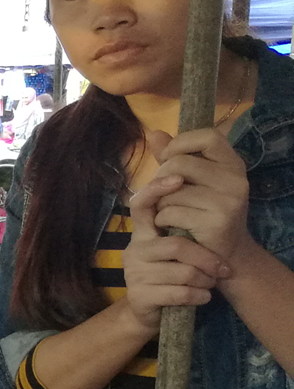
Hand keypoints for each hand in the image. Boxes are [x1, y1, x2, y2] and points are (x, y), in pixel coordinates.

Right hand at [118, 194, 230, 333]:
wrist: (148, 312)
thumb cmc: (167, 274)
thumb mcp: (170, 248)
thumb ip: (177, 227)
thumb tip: (200, 196)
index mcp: (141, 233)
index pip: (141, 205)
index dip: (157, 190)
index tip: (178, 179)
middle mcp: (134, 250)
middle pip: (177, 245)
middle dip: (206, 259)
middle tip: (222, 269)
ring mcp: (134, 274)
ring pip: (183, 272)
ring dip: (205, 280)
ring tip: (209, 284)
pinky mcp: (139, 295)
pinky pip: (179, 292)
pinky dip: (199, 296)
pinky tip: (203, 297)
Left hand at [131, 127, 253, 267]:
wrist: (221, 255)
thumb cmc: (201, 214)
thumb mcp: (192, 182)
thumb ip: (173, 158)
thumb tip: (153, 133)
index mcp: (232, 164)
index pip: (208, 136)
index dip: (181, 143)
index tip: (168, 157)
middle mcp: (236, 179)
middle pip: (180, 163)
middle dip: (160, 177)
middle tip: (162, 192)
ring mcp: (229, 200)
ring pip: (172, 190)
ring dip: (160, 202)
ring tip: (170, 212)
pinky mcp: (217, 221)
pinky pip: (171, 211)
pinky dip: (162, 219)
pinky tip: (170, 226)